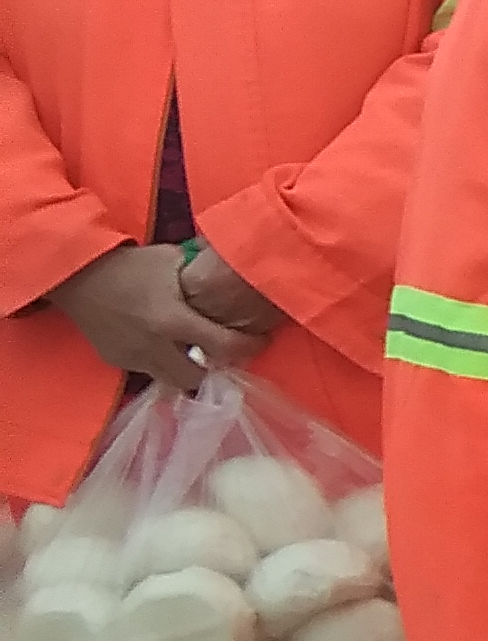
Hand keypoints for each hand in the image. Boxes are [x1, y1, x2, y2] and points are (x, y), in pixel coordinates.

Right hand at [47, 243, 262, 384]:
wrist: (75, 275)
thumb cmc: (129, 264)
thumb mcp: (172, 259)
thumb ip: (203, 269)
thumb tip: (236, 264)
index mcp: (173, 321)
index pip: (225, 346)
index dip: (249, 347)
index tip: (259, 340)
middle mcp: (154, 346)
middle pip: (197, 379)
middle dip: (213, 369)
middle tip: (221, 351)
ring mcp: (133, 357)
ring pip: (171, 381)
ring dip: (186, 369)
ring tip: (193, 350)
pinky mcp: (116, 360)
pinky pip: (148, 371)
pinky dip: (161, 362)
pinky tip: (164, 345)